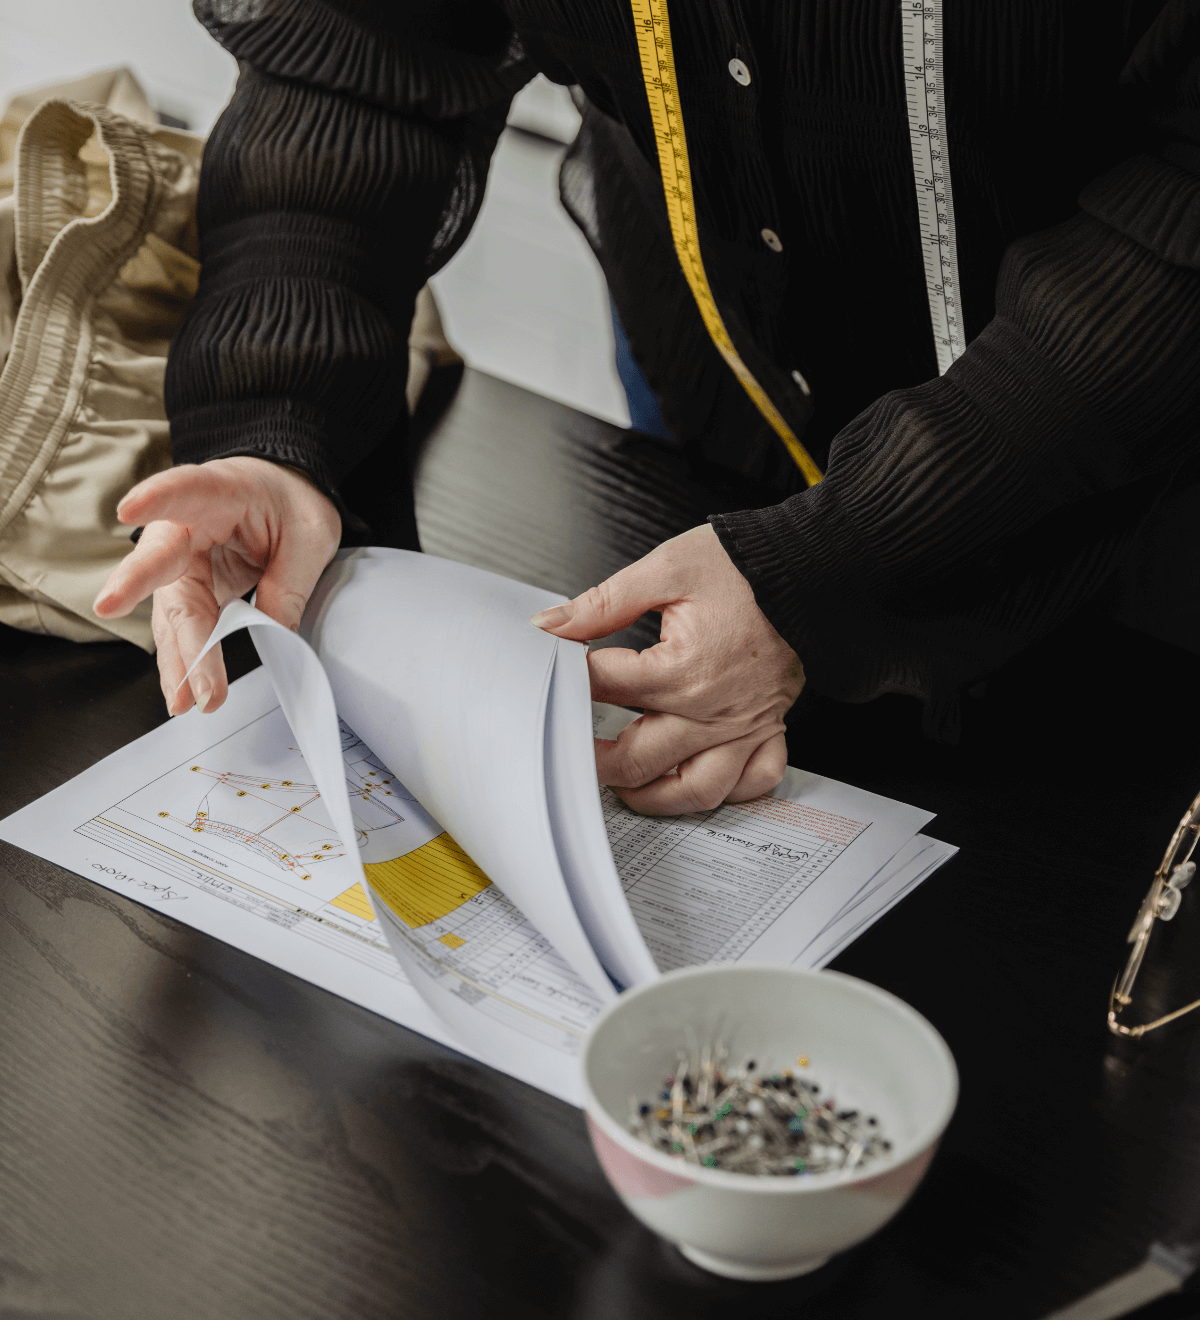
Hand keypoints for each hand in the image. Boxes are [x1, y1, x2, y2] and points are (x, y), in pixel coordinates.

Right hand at [94, 457, 340, 715]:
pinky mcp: (188, 588)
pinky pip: (182, 627)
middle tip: (177, 664)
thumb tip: (274, 635)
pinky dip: (184, 661)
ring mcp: (181, 560)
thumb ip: (288, 582)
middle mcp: (186, 526)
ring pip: (172, 611)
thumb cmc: (290, 502)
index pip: (186, 490)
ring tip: (185, 699)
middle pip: (168, 571)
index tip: (130, 510)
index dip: (157, 497)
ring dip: (180, 657)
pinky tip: (183, 693)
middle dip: (177, 625)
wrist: (283, 494)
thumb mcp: (309, 537)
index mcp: (220, 491)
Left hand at [532, 525, 802, 813]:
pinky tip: (697, 783)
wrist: (811, 571)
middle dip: (595, 760)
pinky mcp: (770, 729)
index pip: (604, 687)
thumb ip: (603, 603)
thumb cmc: (746, 569)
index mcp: (681, 670)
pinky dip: (728, 793)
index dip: (572, 679)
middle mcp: (712, 710)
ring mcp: (743, 727)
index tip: (558, 674)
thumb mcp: (666, 570)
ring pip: (694, 790)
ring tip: (624, 785)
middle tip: (573, 750)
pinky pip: (753, 781)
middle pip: (637, 758)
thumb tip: (552, 625)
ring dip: (652, 796)